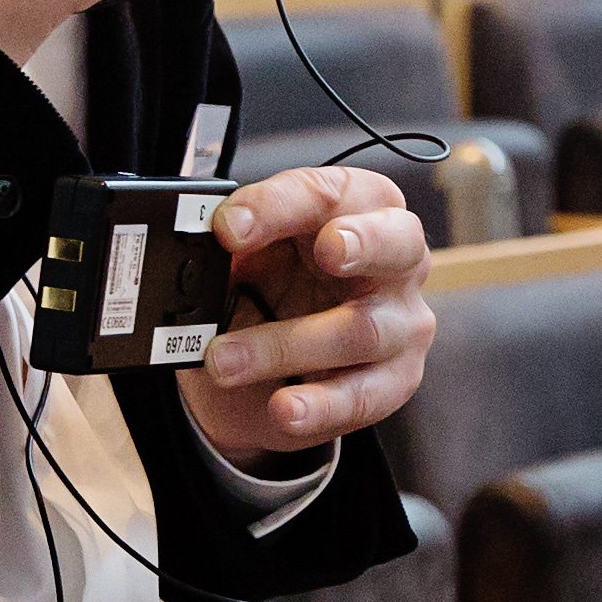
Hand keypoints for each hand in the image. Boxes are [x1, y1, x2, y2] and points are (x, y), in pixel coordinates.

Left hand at [174, 164, 433, 467]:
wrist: (276, 358)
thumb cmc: (278, 281)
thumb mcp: (250, 250)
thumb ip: (233, 238)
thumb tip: (199, 237)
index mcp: (361, 206)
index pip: (328, 192)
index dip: (278, 205)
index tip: (227, 226)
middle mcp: (397, 259)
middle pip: (397, 242)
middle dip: (362, 242)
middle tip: (326, 250)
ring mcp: (403, 322)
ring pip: (360, 330)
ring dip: (283, 346)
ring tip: (224, 360)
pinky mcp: (394, 381)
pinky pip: (363, 396)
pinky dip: (318, 405)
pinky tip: (284, 408)